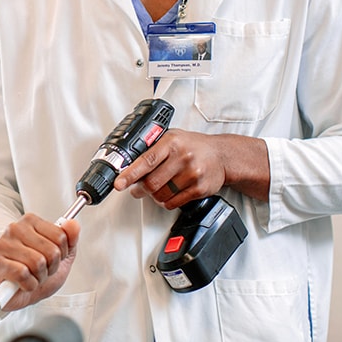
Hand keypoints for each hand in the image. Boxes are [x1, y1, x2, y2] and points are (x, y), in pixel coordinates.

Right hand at [0, 213, 80, 311]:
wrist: (9, 293)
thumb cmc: (32, 272)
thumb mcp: (58, 256)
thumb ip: (69, 239)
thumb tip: (73, 224)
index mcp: (30, 222)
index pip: (61, 236)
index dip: (61, 254)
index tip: (51, 259)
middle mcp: (15, 229)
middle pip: (51, 251)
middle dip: (50, 268)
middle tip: (39, 271)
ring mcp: (3, 245)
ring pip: (37, 262)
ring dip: (39, 278)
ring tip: (30, 277)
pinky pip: (23, 274)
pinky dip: (28, 285)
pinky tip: (21, 283)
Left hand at [113, 129, 269, 207]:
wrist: (222, 155)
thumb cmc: (194, 146)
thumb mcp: (172, 138)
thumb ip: (152, 149)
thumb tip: (128, 166)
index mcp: (172, 142)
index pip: (146, 161)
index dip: (130, 174)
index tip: (119, 183)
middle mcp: (182, 157)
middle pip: (151, 182)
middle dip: (140, 189)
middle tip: (136, 189)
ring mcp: (192, 174)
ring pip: (161, 195)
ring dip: (154, 196)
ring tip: (157, 188)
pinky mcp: (199, 189)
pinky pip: (174, 203)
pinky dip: (167, 201)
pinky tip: (170, 193)